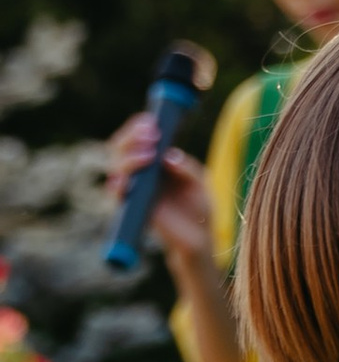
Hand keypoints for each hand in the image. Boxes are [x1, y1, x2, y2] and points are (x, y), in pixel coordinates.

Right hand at [104, 124, 212, 265]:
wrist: (198, 239)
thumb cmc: (198, 208)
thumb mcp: (198, 183)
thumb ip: (186, 168)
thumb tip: (168, 156)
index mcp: (154, 159)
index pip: (138, 136)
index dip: (139, 126)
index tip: (152, 123)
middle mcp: (140, 170)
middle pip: (121, 146)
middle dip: (132, 137)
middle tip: (151, 136)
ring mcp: (134, 187)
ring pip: (116, 165)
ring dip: (129, 157)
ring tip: (149, 155)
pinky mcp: (132, 206)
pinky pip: (116, 192)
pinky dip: (118, 183)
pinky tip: (126, 179)